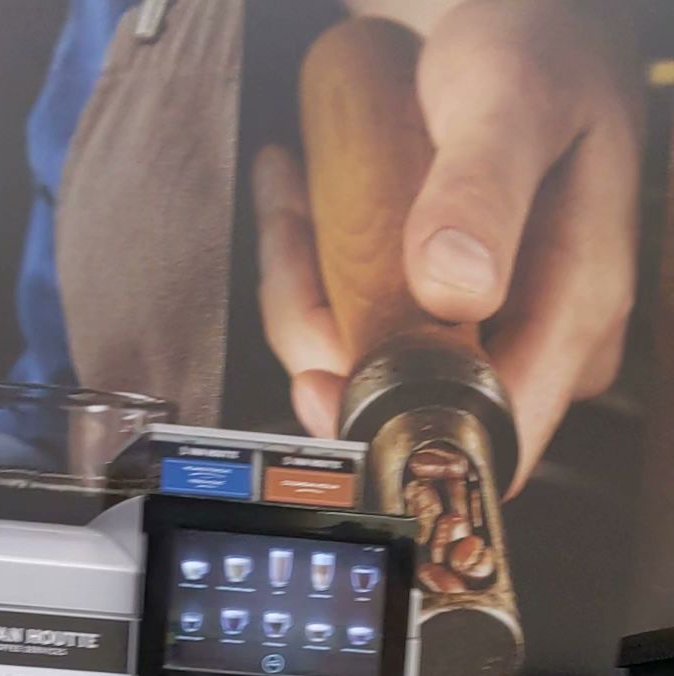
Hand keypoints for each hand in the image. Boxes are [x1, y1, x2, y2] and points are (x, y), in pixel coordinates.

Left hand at [254, 0, 641, 491]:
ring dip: (305, 291)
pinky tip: (298, 206)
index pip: (499, 435)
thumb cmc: (535, 35)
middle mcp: (537, 327)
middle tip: (299, 245)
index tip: (330, 386)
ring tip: (294, 207)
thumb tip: (456, 288)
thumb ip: (484, 188)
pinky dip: (309, 268)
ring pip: (365, 360)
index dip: (407, 430)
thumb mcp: (511, 95)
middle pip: (411, 400)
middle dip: (332, 333)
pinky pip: (356, 320)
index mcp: (579, 300)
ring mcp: (486, 318)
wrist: (508, 10)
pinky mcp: (439, 303)